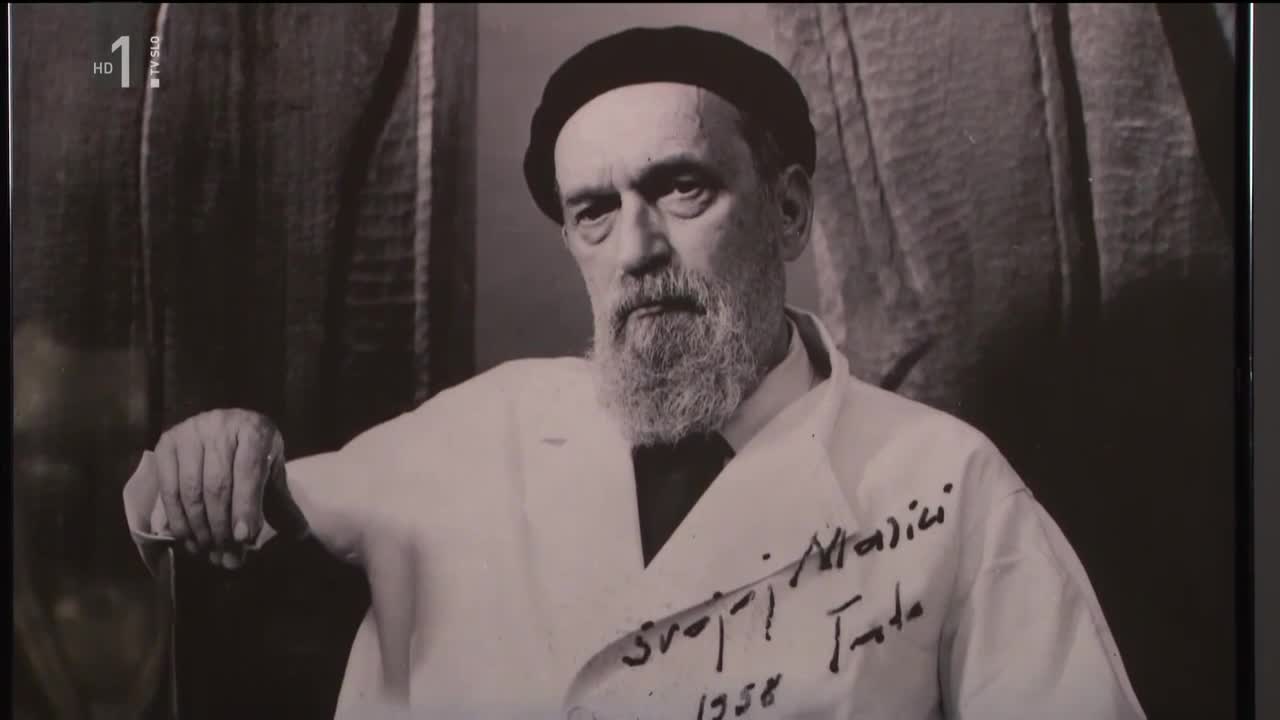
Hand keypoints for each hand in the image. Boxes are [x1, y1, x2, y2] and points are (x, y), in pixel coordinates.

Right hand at [153, 409, 284, 568]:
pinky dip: (178, 518)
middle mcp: (220, 425)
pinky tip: (188, 538)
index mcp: (254, 430)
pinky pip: (169, 489)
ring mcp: (190, 432)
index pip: (249, 472)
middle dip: (221, 526)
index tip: (244, 538)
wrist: (226, 428)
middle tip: (226, 555)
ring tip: (208, 551)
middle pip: (217, 485)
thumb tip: (299, 535)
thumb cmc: (253, 454)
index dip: (246, 507)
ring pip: (191, 490)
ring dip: (199, 528)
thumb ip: (282, 502)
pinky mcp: (166, 443)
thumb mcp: (272, 472)